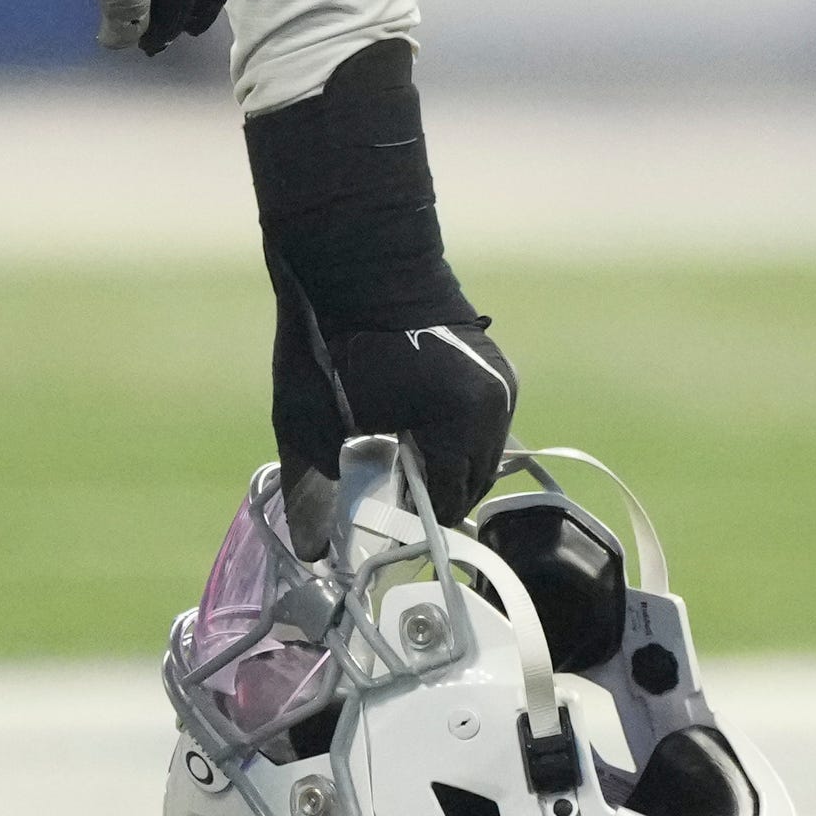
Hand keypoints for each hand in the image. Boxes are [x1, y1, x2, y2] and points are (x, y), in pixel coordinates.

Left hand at [273, 297, 516, 545]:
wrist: (357, 261)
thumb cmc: (329, 341)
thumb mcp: (312, 422)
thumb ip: (313, 490)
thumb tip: (311, 554)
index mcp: (459, 422)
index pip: (445, 500)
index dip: (412, 517)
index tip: (381, 521)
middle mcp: (495, 406)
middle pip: (470, 482)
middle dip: (432, 496)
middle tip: (390, 497)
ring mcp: (503, 384)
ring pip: (482, 457)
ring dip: (447, 468)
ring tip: (403, 463)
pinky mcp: (500, 369)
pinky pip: (487, 428)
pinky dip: (459, 440)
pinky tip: (421, 434)